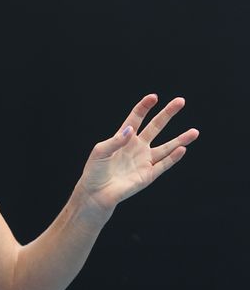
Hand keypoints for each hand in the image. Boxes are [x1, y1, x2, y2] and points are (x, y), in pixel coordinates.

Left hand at [77, 94, 198, 213]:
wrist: (96, 192)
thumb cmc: (95, 170)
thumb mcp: (101, 151)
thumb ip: (116, 140)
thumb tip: (131, 130)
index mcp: (124, 137)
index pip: (136, 118)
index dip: (144, 107)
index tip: (154, 97)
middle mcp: (137, 146)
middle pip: (156, 126)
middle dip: (168, 114)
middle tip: (181, 101)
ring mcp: (144, 160)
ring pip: (166, 147)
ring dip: (181, 139)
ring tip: (195, 131)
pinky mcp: (148, 174)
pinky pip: (164, 164)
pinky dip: (173, 157)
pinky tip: (182, 149)